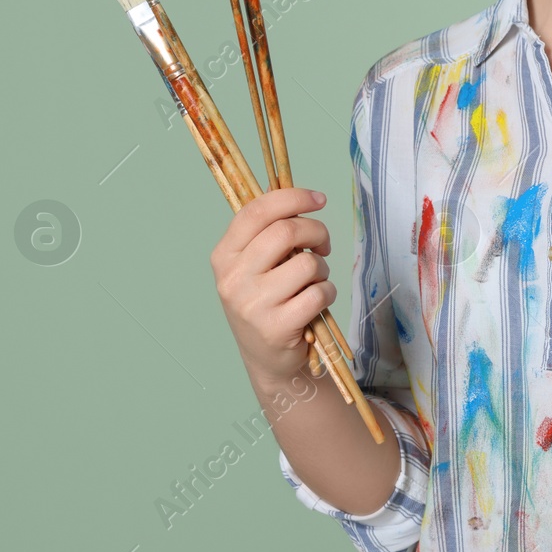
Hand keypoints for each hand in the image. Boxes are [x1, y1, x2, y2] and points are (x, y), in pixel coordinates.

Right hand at [210, 187, 335, 387]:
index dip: (292, 197)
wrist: (267, 359)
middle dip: (317, 231)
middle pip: (286, 231)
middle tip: (323, 245)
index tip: (319, 199)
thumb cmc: (267, 302)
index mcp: (224, 255)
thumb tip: (294, 192)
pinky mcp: (275, 327)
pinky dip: (328, 293)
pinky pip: (318, 293)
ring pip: (307, 263)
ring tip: (314, 281)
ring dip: (322, 269)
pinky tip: (317, 302)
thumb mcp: (256, 265)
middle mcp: (232, 278)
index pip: (257, 211)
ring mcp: (252, 304)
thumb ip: (269, 232)